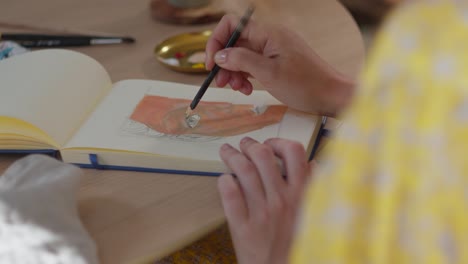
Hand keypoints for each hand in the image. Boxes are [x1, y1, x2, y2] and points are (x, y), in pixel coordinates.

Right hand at [206, 15, 354, 115]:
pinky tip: (247, 89)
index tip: (211, 63)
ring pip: (242, 56)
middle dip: (224, 62)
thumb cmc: (306, 84)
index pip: (232, 25)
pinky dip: (246, 76)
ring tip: (237, 89)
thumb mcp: (268, 73)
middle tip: (221, 82)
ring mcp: (273, 50)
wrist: (331, 96)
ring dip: (234, 72)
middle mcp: (269, 38)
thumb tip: (219, 55)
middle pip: (235, 42)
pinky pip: (253, 64)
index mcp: (268, 33)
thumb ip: (241, 60)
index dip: (217, 41)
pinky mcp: (276, 62)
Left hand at [218, 137, 312, 263]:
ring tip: (227, 152)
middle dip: (250, 145)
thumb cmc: (297, 242)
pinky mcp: (243, 227)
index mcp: (302, 194)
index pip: (293, 152)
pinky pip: (230, 195)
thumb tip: (313, 163)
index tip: (270, 145)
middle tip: (244, 145)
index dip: (278, 142)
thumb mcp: (313, 213)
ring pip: (243, 171)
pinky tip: (224, 178)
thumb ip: (314, 187)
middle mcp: (282, 200)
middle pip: (263, 156)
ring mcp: (262, 213)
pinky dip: (224, 181)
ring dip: (232, 156)